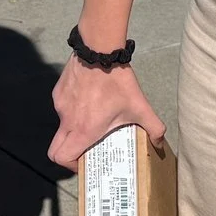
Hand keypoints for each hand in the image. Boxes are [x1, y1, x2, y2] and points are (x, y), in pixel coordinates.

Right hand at [49, 53, 165, 166]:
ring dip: (75, 128)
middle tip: (86, 149)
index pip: (61, 157)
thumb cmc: (118, 81)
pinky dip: (74, 110)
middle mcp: (67, 120)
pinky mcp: (58, 92)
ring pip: (62, 125)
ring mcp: (60, 105)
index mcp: (83, 129)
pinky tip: (90, 99)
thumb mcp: (140, 106)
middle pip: (55, 148)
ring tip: (95, 117)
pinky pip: (63, 107)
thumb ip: (154, 128)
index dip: (70, 165)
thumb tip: (159, 143)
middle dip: (69, 154)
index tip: (84, 162)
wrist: (99, 50)